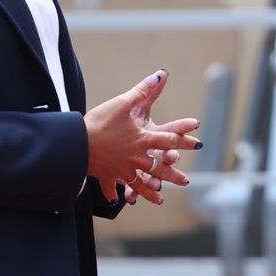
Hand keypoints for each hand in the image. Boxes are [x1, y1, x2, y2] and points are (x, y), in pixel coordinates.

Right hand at [85, 70, 200, 203]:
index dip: (184, 139)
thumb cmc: (101, 122)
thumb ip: (143, 91)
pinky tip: (116, 200)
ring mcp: (122, 169)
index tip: (198, 143)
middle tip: (185, 181)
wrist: (76, 144)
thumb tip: (161, 75)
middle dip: (172, 174)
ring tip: (159, 198)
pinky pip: (111, 186)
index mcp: (143, 140)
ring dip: (150, 192)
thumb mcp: (122, 103)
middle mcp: (136, 158)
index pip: (168, 139)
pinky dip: (113, 193)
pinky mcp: (106, 175)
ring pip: (139, 183)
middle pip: (158, 168)